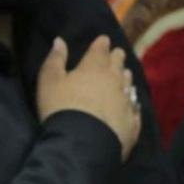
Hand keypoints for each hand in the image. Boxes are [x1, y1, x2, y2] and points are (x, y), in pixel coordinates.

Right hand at [37, 35, 140, 160]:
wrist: (82, 143)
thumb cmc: (61, 108)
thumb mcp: (49, 81)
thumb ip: (55, 60)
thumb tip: (60, 40)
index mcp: (94, 68)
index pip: (100, 50)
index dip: (101, 44)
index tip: (104, 40)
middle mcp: (115, 81)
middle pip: (118, 65)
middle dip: (117, 58)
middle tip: (117, 54)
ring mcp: (126, 102)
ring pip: (129, 84)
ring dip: (126, 78)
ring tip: (125, 75)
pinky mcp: (132, 122)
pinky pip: (135, 109)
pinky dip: (132, 104)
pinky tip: (132, 105)